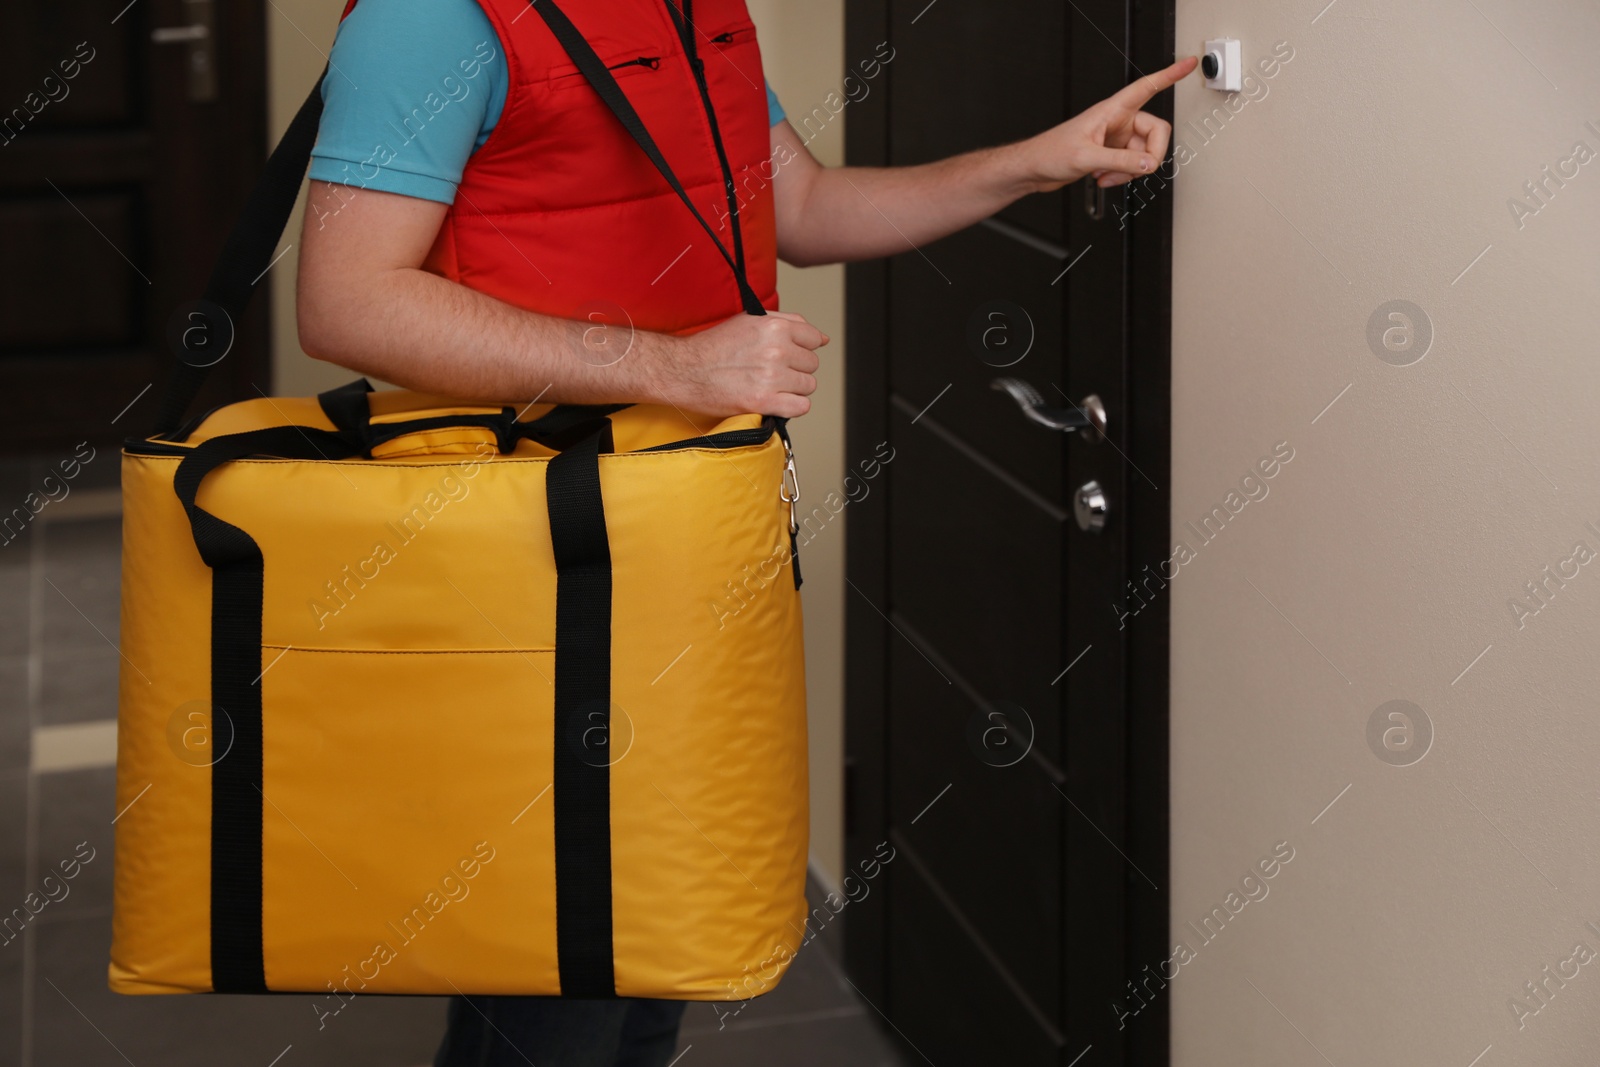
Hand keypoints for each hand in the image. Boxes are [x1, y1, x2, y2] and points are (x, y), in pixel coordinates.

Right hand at [655, 311, 828, 418]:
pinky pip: (800, 407)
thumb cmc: (713, 346)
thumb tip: (822, 338)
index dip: (803, 349)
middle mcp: (776, 350)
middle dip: (796, 369)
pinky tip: (774, 400)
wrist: (685, 370)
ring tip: (770, 386)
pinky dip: (791, 406)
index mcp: (775, 327)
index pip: (814, 339)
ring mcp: (772, 376)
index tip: (789, 356)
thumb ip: (788, 323)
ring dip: (793, 389)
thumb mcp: (749, 321)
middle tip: (772, 372)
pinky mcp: (764, 401)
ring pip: (808, 386)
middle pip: (812, 365)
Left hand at [1015, 56, 1197, 192]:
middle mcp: (1118, 121)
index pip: (1147, 86)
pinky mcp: (1111, 154)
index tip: (1189, 64)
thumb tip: (1148, 164)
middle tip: (1135, 170)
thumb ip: (1120, 161)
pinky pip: (1132, 165)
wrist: (1034, 169)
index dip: (1170, 75)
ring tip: (1105, 175)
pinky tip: (1103, 178)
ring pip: (1144, 154)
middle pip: (1156, 133)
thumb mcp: (1086, 157)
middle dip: (1148, 157)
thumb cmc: (1050, 153)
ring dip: (1130, 171)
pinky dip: (1122, 176)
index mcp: (1112, 110)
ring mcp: (1116, 138)